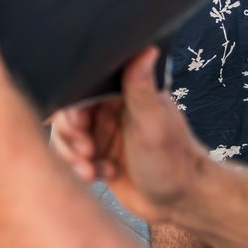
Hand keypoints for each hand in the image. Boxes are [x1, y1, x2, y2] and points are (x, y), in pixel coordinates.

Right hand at [51, 48, 206, 223]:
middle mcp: (109, 109)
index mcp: (122, 92)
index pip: (82, 89)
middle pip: (68, 114)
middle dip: (71, 136)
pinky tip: (102, 175)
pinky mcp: (99, 155)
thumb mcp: (153, 122)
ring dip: (72, 156)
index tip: (81, 127)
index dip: (73, 108)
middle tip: (87, 152)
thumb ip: (141, 86)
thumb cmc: (173, 158)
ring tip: (90, 171)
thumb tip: (145, 47)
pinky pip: (74, 158)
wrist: (181, 200)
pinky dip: (81, 168)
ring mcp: (103, 133)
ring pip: (67, 138)